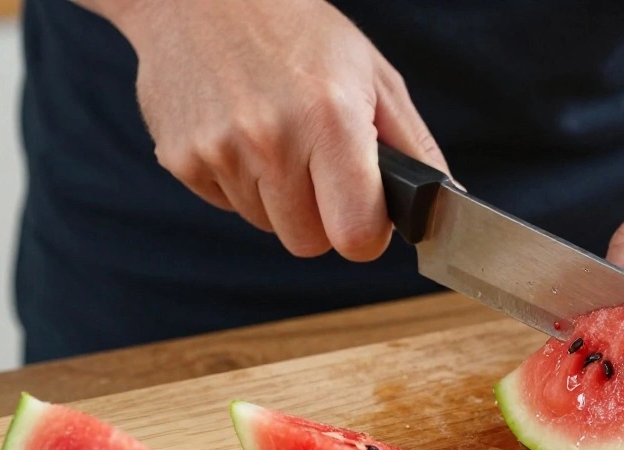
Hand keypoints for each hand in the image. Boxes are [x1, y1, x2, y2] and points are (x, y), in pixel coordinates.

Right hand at [106, 0, 447, 259]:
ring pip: (267, 226)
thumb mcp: (374, 75)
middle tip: (319, 167)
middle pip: (308, 243)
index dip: (365, 233)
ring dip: (279, 197)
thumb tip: (443, 203)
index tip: (364, 211)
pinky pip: (226, 205)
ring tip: (278, 137)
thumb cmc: (297, 31)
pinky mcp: (180, 159)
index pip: (355, 236)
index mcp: (331, 121)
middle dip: (321, 217)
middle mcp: (272, 141)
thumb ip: (414, 146)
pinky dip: (240, 182)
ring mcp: (220, 152)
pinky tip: (242, 133)